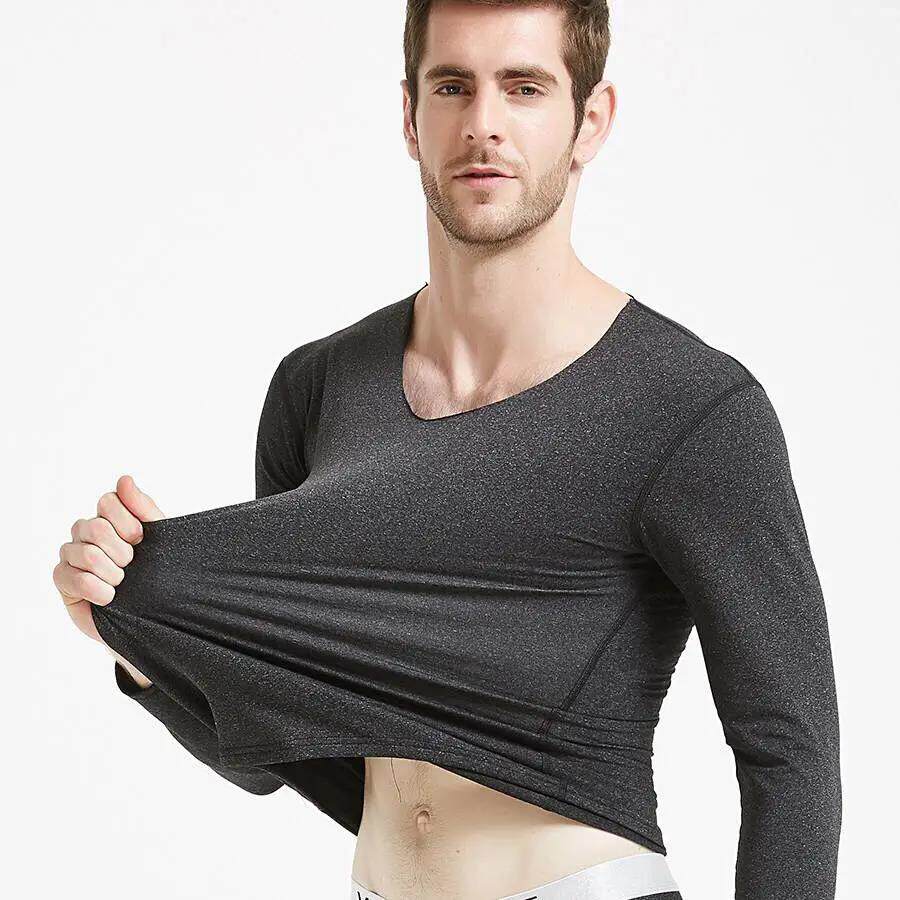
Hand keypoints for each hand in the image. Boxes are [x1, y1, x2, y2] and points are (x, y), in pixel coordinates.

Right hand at [54, 474, 164, 684]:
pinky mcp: (63, 581)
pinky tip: (110, 597)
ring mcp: (73, 555)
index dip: (128, 522)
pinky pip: (71, 577)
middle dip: (121, 550)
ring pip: (85, 553)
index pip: (108, 501)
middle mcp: (88, 532)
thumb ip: (144, 508)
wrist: (154, 618)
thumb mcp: (161, 539)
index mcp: (112, 518)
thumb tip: (124, 479)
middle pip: (94, 526)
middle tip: (133, 565)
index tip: (143, 539)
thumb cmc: (159, 575)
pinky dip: (97, 589)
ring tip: (123, 584)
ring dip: (112, 573)